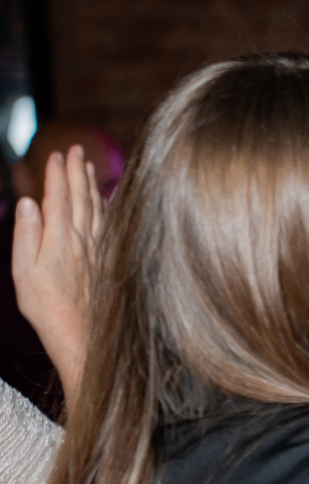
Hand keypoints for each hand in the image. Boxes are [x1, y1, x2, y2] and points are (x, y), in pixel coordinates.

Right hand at [12, 144, 103, 395]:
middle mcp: (84, 240)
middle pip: (82, 197)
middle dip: (77, 171)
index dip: (57, 174)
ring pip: (98, 209)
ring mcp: (99, 250)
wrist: (80, 334)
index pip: (58, 197)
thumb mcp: (25, 271)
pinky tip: (107, 201)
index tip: (55, 154)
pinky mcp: (107, 260)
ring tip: (89, 166)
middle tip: (75, 149)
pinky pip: (108, 225)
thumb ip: (27, 235)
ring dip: (92, 185)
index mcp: (61, 239)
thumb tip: (29, 203)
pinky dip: (106, 207)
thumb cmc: (46, 306)